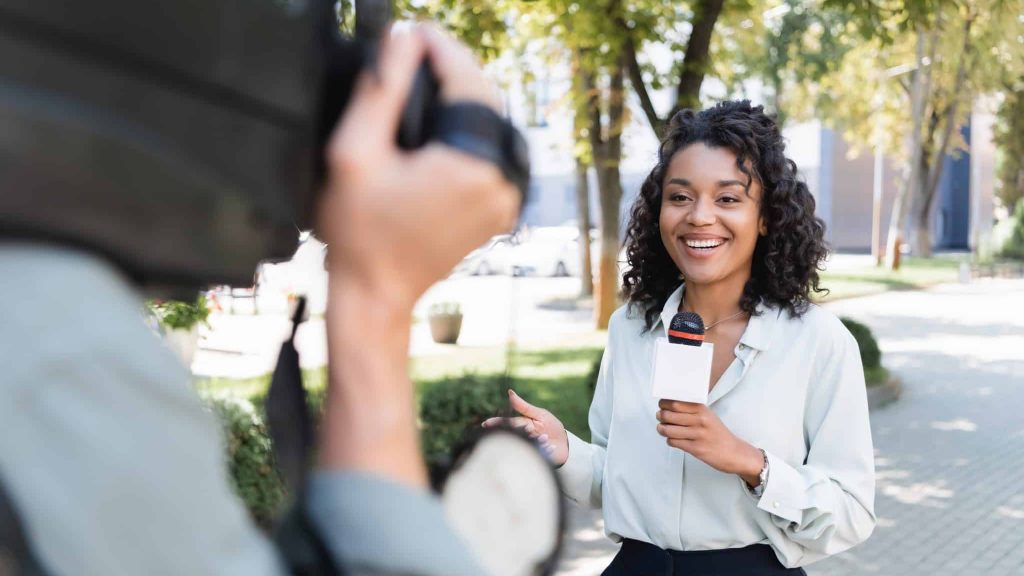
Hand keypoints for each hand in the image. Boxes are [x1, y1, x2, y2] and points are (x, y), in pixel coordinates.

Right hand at [316, 25, 517, 485]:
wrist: (375, 293)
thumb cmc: (358, 231)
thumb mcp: (353, 152)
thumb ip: (379, 89)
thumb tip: (403, 39)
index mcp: (472, 166)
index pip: (468, 80)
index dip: (440, 47)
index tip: (412, 32)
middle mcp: (501, 181)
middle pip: (487, 99)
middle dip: (453, 69)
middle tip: (413, 51)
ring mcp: (505, 199)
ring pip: (493, 124)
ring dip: (462, 97)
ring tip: (421, 80)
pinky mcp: (500, 209)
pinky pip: (492, 152)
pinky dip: (469, 130)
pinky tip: (436, 122)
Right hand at [482, 390, 568, 466]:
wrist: (565, 442)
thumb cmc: (552, 426)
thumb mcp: (540, 414)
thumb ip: (524, 406)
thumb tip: (509, 392)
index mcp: (521, 426)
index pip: (507, 424)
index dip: (496, 424)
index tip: (485, 424)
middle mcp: (522, 438)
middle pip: (514, 435)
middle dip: (522, 434)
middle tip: (530, 431)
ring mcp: (528, 449)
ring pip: (525, 445)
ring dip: (538, 441)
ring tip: (547, 438)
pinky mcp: (535, 459)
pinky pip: (536, 455)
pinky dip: (546, 450)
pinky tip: (551, 447)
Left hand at [655, 400, 763, 485]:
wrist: (734, 452)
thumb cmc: (718, 433)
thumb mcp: (708, 416)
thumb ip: (691, 410)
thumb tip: (669, 404)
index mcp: (702, 409)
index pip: (676, 402)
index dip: (664, 403)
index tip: (661, 405)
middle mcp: (700, 420)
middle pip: (669, 414)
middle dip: (660, 416)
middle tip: (660, 416)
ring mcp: (698, 435)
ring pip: (668, 429)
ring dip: (662, 429)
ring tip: (662, 429)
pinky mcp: (696, 448)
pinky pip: (674, 442)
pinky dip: (670, 440)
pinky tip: (673, 439)